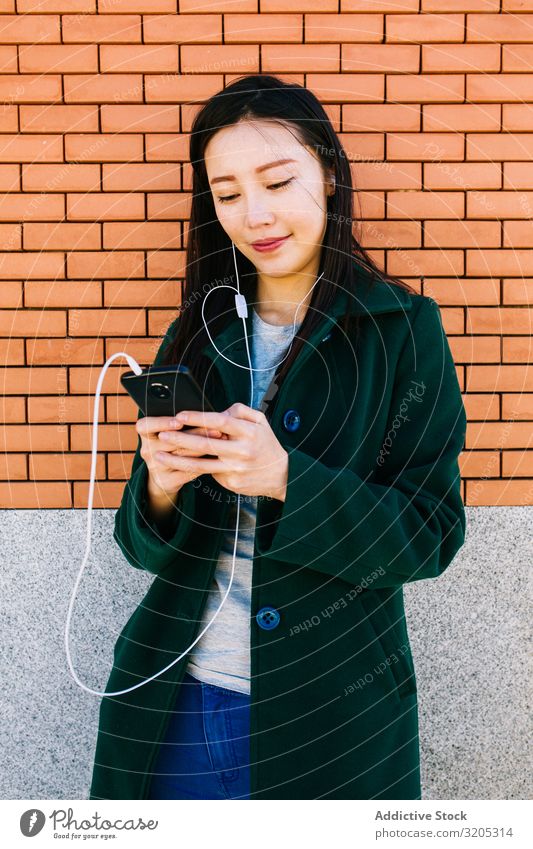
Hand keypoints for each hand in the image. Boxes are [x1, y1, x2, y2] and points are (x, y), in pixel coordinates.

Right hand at [136, 414, 226, 497]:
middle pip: (171, 440)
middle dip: (196, 433)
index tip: (179, 421)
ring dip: (204, 447)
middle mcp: (147, 451)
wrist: (165, 476)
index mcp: (146, 435)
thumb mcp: (170, 432)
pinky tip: (217, 456)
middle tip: (216, 428)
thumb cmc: (172, 446)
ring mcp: (155, 468)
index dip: (161, 422)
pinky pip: (188, 471)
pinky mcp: (166, 481)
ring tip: (221, 439)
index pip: (145, 425)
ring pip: (182, 456)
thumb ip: (181, 422)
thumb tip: (204, 413)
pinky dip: (204, 463)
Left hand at [151, 402, 288, 501]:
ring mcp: (235, 469)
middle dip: (181, 439)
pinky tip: (179, 465)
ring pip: (201, 464)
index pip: (220, 422)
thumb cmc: (266, 444)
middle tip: (163, 435)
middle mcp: (241, 451)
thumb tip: (217, 412)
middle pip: (206, 444)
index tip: (180, 415)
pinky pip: (210, 473)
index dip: (198, 418)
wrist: (281, 475)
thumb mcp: (260, 421)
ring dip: (177, 460)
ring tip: (159, 456)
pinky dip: (194, 468)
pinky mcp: (231, 483)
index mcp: (248, 432)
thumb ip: (239, 411)